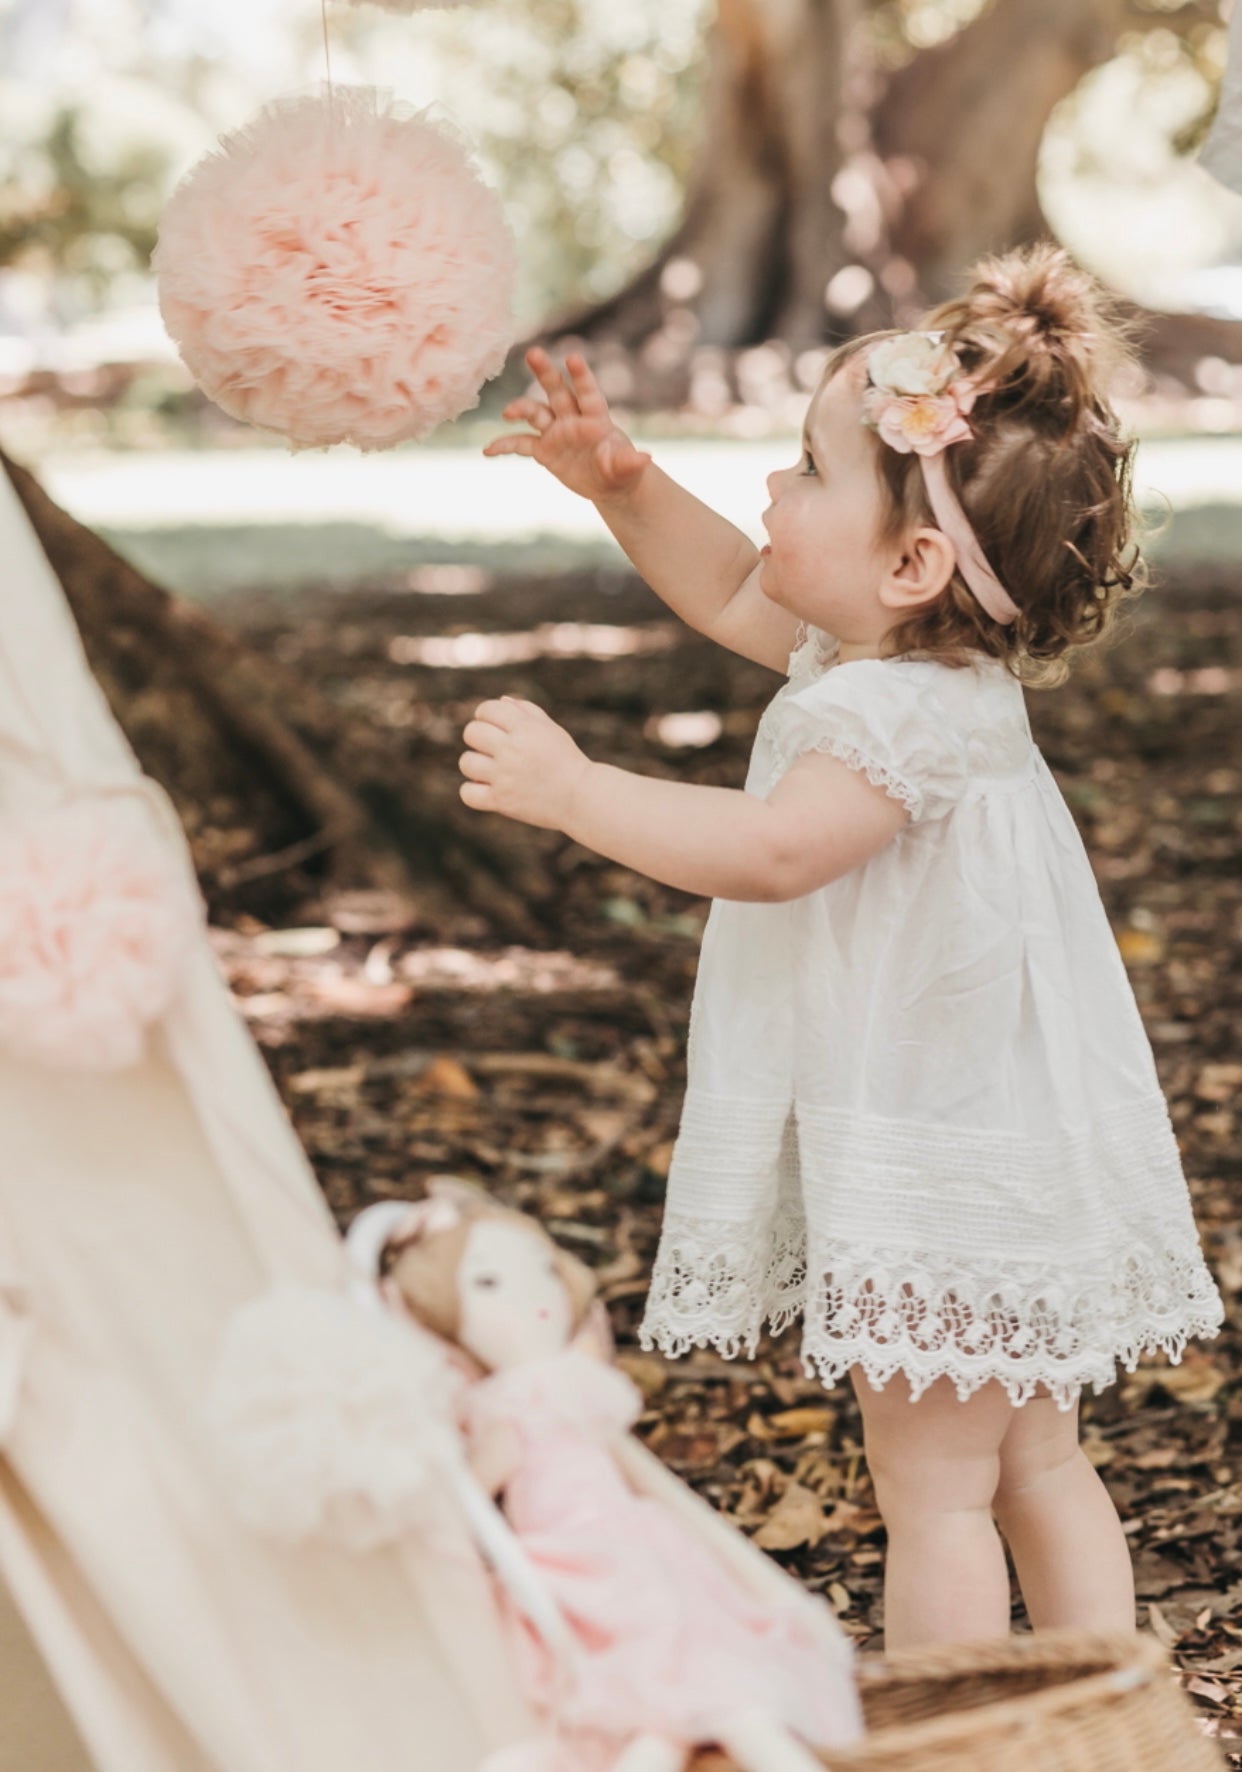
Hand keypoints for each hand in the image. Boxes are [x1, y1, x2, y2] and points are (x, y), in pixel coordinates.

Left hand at [459, 697, 590, 832]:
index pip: (487, 709)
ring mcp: (505, 776)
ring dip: (474, 765)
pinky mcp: (501, 800)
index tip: (494, 727)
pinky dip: (472, 791)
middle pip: (471, 733)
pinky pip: (467, 792)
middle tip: (492, 749)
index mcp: (525, 728)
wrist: (581, 797)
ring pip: (466, 762)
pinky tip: (485, 789)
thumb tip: (501, 701)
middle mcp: (512, 749)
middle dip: (478, 739)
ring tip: (489, 771)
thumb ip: (527, 711)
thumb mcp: (551, 730)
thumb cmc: (566, 761)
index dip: (485, 715)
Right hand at [482, 346, 651, 501]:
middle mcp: (572, 418)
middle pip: (556, 390)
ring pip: (535, 412)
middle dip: (545, 372)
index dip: (580, 376)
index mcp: (595, 418)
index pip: (587, 392)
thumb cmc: (621, 471)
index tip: (572, 357)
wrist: (608, 483)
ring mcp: (555, 431)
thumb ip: (631, 462)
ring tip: (509, 412)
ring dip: (521, 408)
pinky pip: (521, 443)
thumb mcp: (628, 470)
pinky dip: (504, 445)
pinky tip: (488, 451)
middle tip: (533, 353)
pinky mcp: (543, 449)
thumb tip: (646, 459)